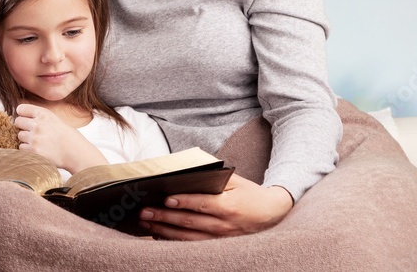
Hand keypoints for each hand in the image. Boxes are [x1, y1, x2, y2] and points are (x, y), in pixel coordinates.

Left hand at [14, 104, 106, 172]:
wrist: (77, 153)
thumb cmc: (68, 137)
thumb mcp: (54, 120)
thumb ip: (39, 117)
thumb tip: (20, 116)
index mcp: (44, 114)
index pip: (21, 109)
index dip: (22, 114)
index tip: (25, 118)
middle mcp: (38, 124)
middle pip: (17, 121)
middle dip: (22, 126)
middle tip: (32, 132)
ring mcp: (35, 138)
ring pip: (19, 135)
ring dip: (26, 139)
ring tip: (38, 142)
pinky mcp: (34, 151)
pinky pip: (21, 148)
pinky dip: (27, 150)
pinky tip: (38, 150)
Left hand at [138, 173, 293, 239]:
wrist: (271, 215)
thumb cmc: (249, 194)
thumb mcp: (236, 181)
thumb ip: (213, 176)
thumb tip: (187, 171)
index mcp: (229, 206)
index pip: (202, 204)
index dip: (184, 202)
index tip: (166, 199)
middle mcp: (224, 225)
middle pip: (190, 222)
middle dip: (165, 216)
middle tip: (144, 211)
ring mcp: (220, 238)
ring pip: (188, 236)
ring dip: (164, 229)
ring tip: (146, 222)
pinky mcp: (217, 245)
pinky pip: (192, 244)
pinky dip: (174, 240)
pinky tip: (158, 233)